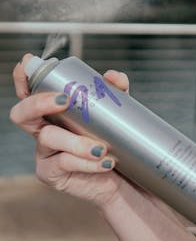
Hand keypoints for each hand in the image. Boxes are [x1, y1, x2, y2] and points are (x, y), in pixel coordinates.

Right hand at [9, 54, 129, 208]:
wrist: (126, 178)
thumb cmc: (115, 142)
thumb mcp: (118, 113)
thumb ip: (115, 92)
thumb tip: (112, 76)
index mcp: (54, 113)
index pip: (32, 93)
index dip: (23, 79)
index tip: (26, 62)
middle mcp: (44, 130)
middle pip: (23, 114)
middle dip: (39, 102)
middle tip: (64, 99)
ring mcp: (45, 153)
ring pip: (48, 138)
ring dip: (76, 142)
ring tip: (101, 148)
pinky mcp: (51, 174)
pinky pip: (63, 163)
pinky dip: (85, 162)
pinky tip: (104, 162)